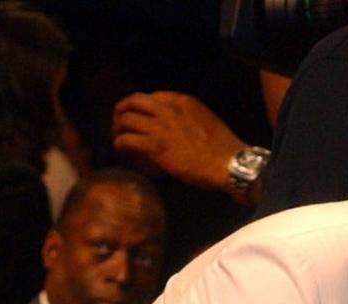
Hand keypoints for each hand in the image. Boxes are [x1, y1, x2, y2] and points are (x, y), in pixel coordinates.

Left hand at [112, 91, 245, 193]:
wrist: (229, 163)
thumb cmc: (224, 148)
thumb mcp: (207, 120)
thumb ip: (189, 118)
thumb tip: (177, 128)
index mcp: (182, 101)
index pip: (152, 96)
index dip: (141, 105)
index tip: (140, 115)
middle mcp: (167, 110)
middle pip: (134, 101)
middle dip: (122, 110)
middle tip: (120, 122)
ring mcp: (160, 128)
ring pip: (126, 119)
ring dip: (118, 128)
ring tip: (117, 137)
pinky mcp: (154, 147)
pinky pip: (126, 140)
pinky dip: (119, 144)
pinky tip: (121, 150)